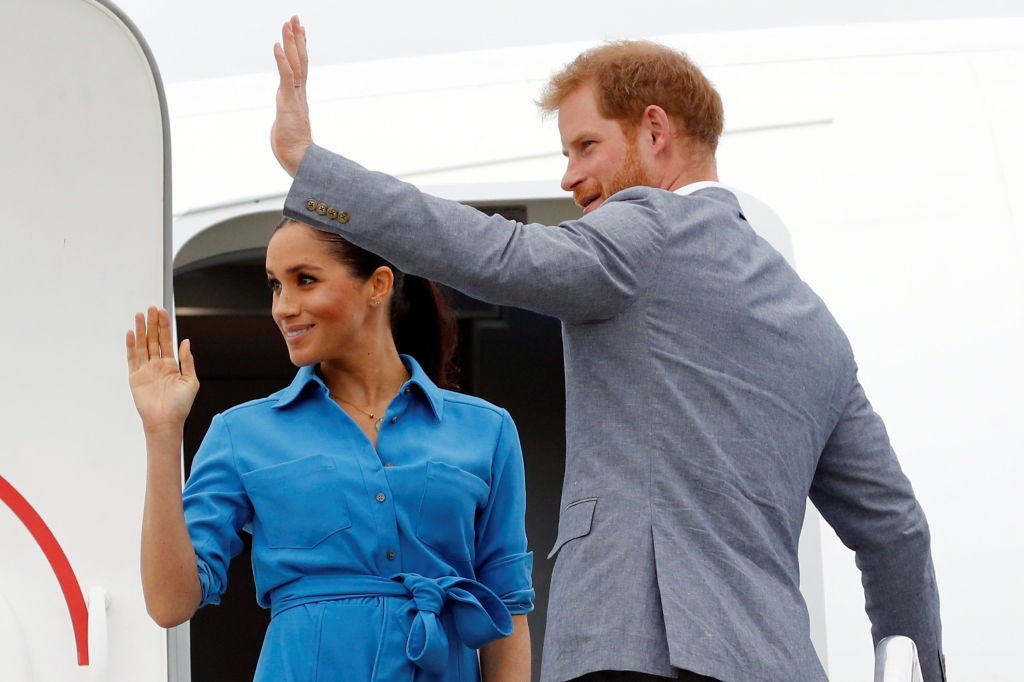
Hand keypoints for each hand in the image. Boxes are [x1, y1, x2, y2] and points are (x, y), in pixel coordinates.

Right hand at [126, 307, 198, 432]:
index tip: (162, 312)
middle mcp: (158, 365)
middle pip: (154, 340)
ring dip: (141, 330)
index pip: (167, 341)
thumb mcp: (191, 381)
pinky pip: (132, 358)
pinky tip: (132, 333)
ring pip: (142, 345)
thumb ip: (187, 361)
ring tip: (140, 315)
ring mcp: (145, 370)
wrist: (166, 422)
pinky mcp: (135, 377)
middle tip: (151, 308)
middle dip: (153, 324)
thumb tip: (186, 342)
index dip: (165, 326)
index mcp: (172, 365)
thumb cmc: (181, 406)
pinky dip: (131, 345)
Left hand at [272, 15, 313, 176]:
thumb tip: (286, 131)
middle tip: (295, 19)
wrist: (300, 160)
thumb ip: (287, 123)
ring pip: (295, 63)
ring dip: (291, 42)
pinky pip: (285, 76)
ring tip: (289, 23)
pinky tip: (277, 46)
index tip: (300, 33)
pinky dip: (281, 60)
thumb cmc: (294, 150)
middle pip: (300, 60)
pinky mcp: (288, 102)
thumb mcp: (287, 130)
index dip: (300, 50)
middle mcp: (298, 93)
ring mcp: (294, 96)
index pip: (300, 69)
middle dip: (297, 38)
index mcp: (298, 98)